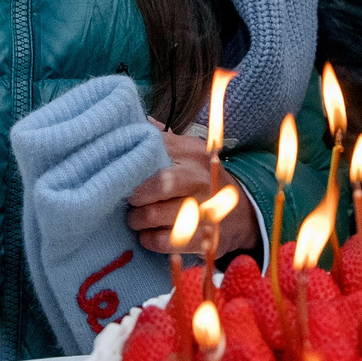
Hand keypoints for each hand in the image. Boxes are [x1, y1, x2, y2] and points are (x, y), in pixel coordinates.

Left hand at [125, 125, 259, 255]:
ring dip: (137, 219)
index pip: (155, 150)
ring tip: (136, 218)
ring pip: (153, 214)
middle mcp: (200, 178)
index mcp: (193, 153)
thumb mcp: (189, 152)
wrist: (242, 215)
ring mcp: (203, 210)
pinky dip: (148, 239)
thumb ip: (162, 139)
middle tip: (129, 199)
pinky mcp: (201, 239)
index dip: (131, 162)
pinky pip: (162, 241)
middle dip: (135, 194)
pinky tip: (148, 234)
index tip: (119, 170)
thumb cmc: (203, 180)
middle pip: (159, 183)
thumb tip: (131, 119)